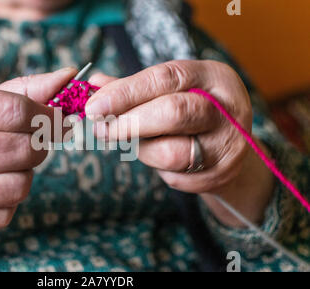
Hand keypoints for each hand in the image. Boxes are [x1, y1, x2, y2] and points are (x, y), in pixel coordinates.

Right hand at [0, 68, 76, 247]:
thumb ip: (23, 90)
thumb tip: (68, 77)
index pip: (15, 111)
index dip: (48, 115)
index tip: (59, 118)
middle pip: (24, 150)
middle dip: (41, 144)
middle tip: (34, 140)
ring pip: (21, 185)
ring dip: (25, 174)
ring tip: (8, 164)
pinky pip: (7, 213)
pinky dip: (9, 199)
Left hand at [86, 60, 273, 226]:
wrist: (231, 142)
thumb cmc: (192, 107)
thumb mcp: (170, 89)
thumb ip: (133, 87)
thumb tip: (95, 84)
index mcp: (213, 76)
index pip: (166, 79)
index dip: (126, 93)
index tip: (94, 106)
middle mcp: (227, 109)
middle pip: (173, 114)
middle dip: (128, 123)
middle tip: (100, 128)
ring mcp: (228, 145)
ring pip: (171, 153)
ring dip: (140, 149)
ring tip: (132, 141)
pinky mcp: (221, 174)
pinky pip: (175, 176)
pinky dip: (156, 167)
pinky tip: (158, 154)